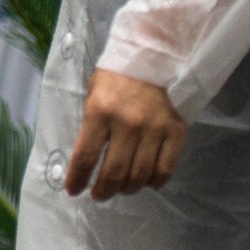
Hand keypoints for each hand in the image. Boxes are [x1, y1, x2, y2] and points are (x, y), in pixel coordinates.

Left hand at [65, 69, 186, 199]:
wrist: (156, 55)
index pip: (85, 155)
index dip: (77, 178)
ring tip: (121, 188)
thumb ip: (92, 123)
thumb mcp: (94, 92)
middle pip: (114, 172)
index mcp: (100, 111)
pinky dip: (156, 182)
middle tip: (98, 195)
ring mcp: (154, 129)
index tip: (73, 190)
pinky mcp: (176, 132)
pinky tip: (147, 182)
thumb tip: (87, 156)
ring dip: (128, 188)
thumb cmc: (118, 74)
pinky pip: (166, 168)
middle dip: (103, 190)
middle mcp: (127, 124)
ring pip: (140, 175)